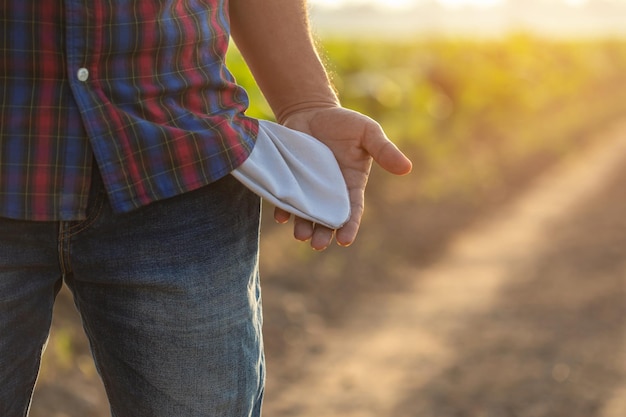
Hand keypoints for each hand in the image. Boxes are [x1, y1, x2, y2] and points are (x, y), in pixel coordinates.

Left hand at [275, 106, 412, 249]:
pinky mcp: (289, 180)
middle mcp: (329, 192)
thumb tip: (407, 168)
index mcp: (351, 185)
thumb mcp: (368, 132)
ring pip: (306, 213)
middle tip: (318, 244)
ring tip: (301, 235)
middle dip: (323, 233)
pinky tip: (281, 217)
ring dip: (303, 226)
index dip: (349, 227)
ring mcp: (308, 188)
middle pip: (327, 219)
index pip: (352, 211)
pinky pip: (284, 198)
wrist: (311, 111)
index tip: (344, 241)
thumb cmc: (344, 123)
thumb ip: (384, 150)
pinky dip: (283, 209)